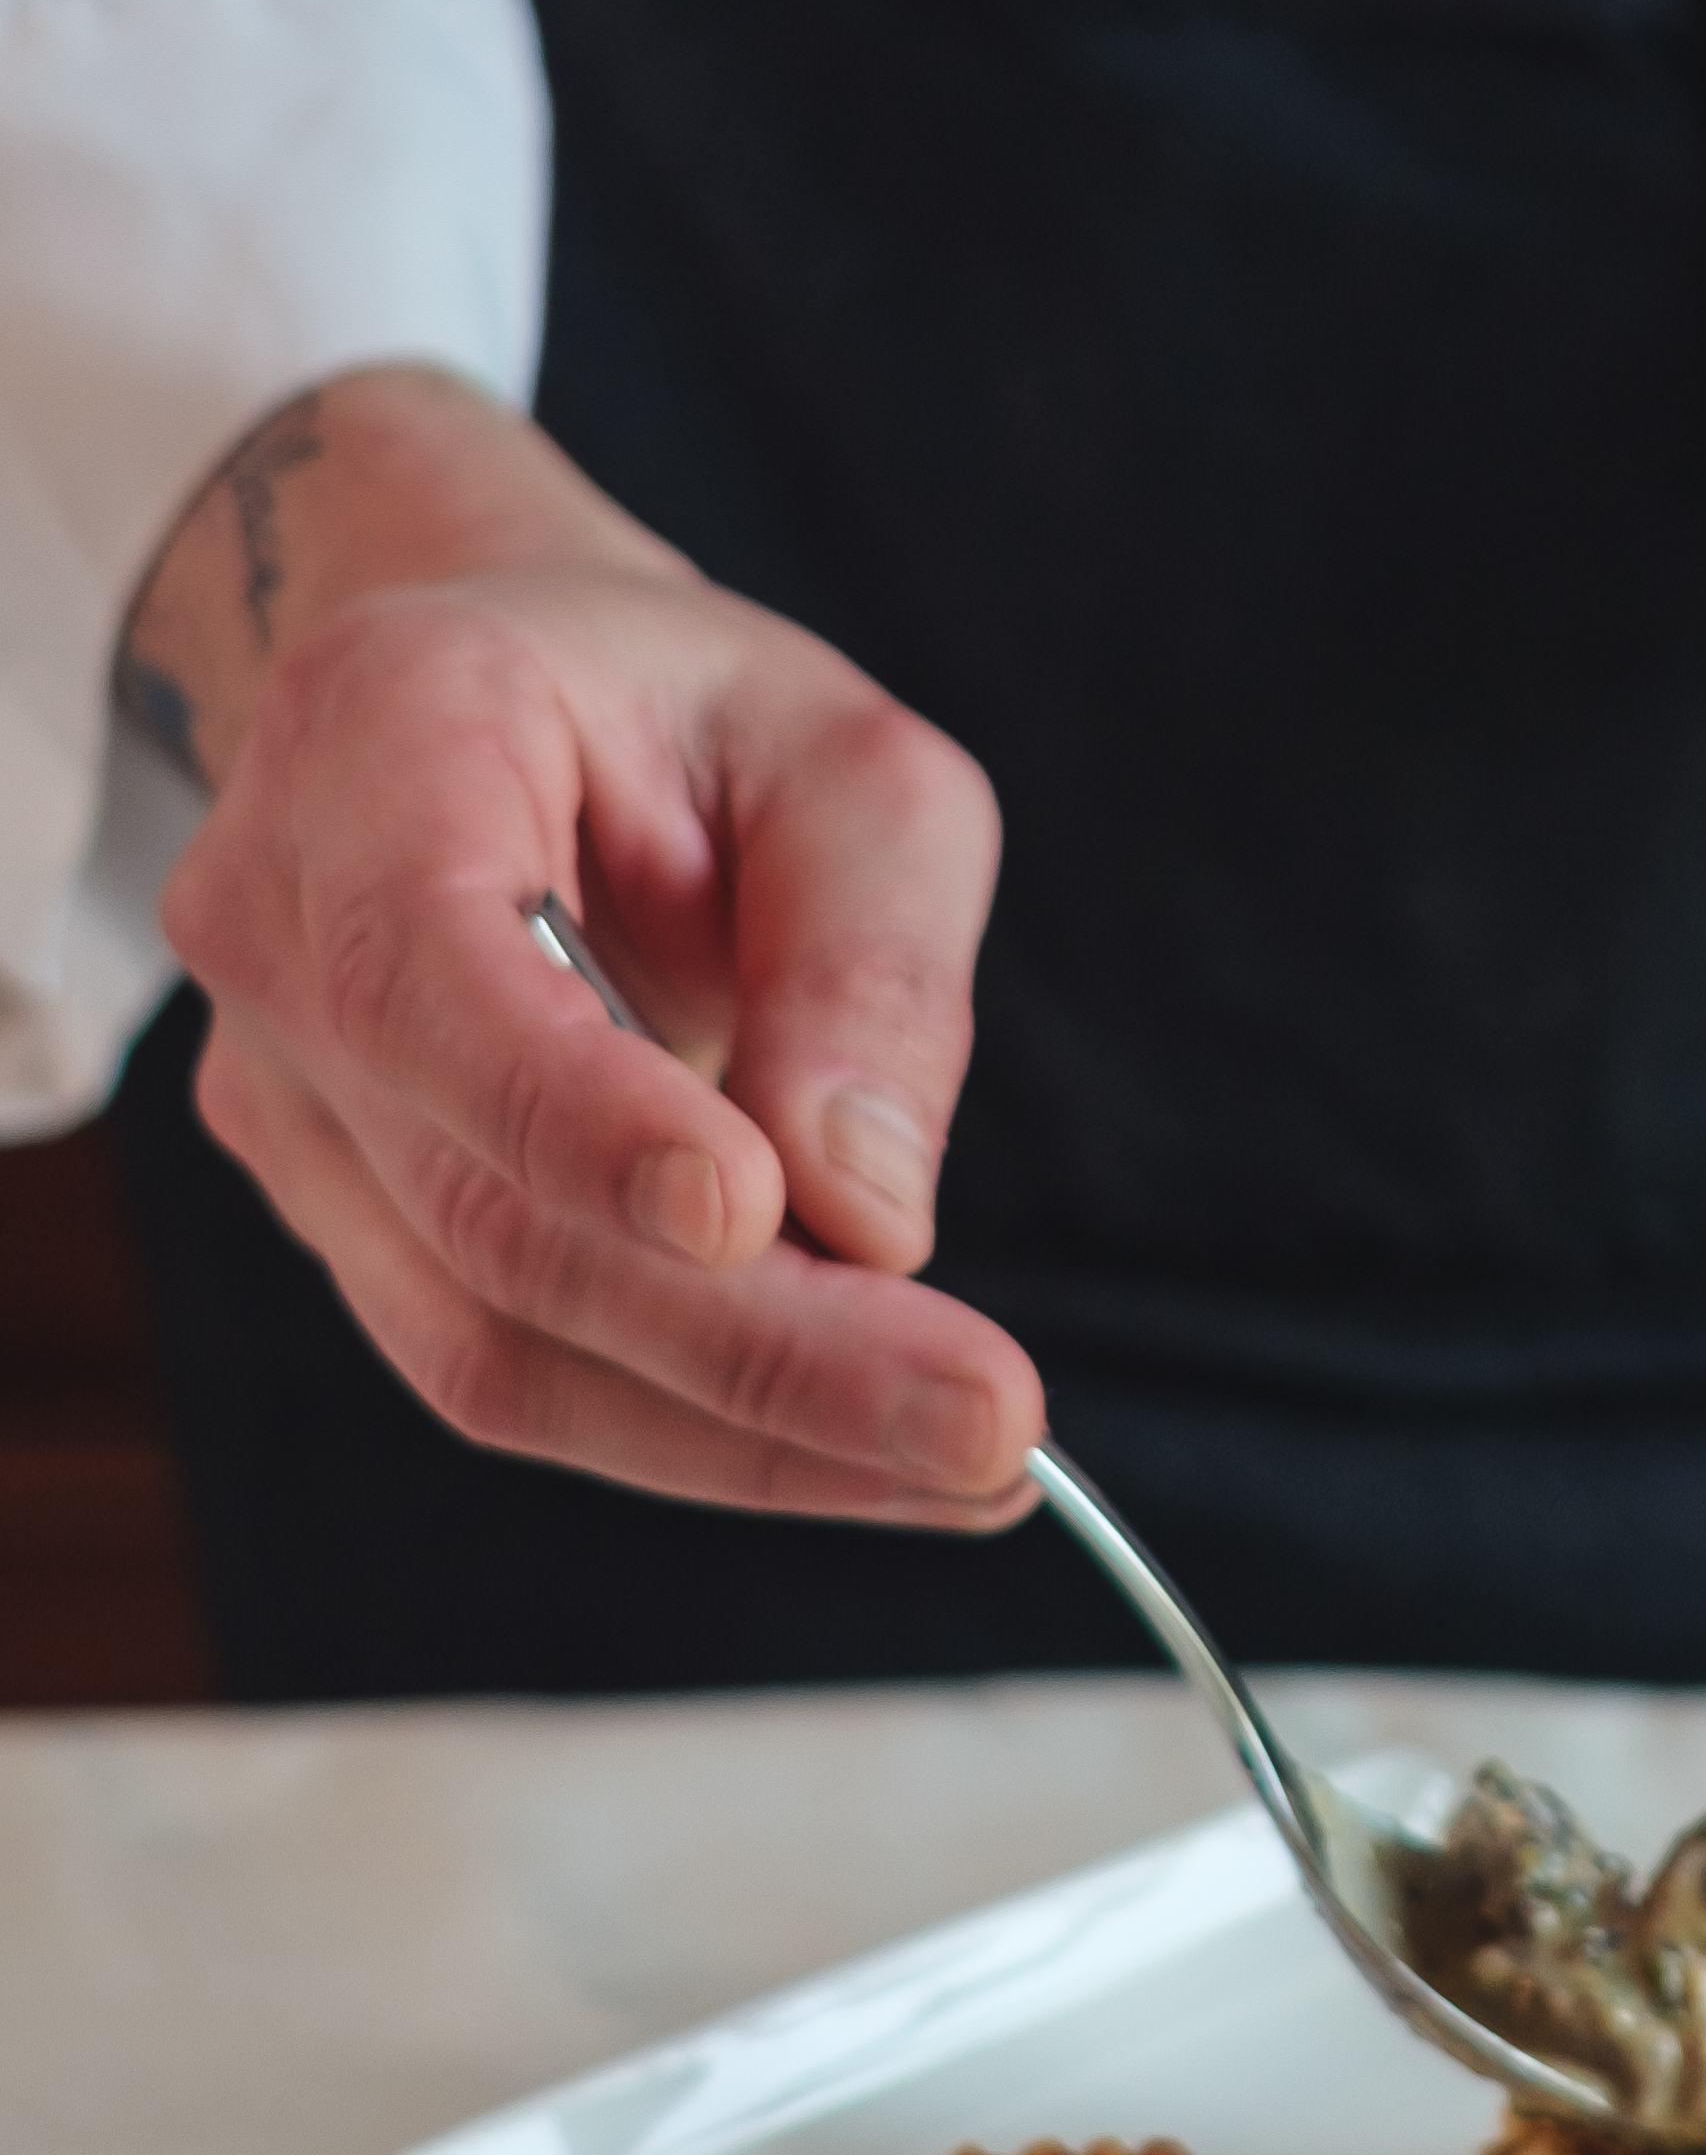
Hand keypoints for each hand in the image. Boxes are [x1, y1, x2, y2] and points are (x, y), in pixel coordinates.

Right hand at [125, 365, 1045, 1518]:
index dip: (573, 1115)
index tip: (751, 1217)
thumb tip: (870, 1214)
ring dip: (736, 1426)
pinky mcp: (337, 1207)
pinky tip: (857, 1437)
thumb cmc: (694, 713)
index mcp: (378, 733)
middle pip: (487, 1204)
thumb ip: (869, 959)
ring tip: (957, 1453)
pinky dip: (689, 1424)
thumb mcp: (852, 763)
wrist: (520, 702)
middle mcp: (275, 921)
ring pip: (486, 1333)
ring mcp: (280, 1087)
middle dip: (748, 1342)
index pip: (422, 968)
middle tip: (981, 1422)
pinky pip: (499, 1360)